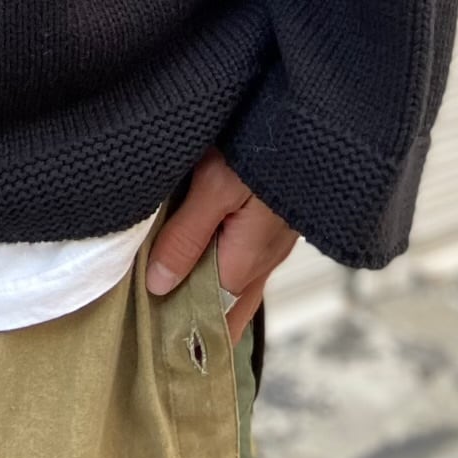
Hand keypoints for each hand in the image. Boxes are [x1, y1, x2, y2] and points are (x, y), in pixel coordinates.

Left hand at [146, 148, 298, 342]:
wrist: (311, 120)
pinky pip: (240, 259)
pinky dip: (216, 268)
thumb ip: (187, 236)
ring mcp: (270, 244)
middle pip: (224, 308)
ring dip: (203, 293)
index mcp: (245, 262)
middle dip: (193, 319)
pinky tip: (195, 258)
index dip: (177, 327)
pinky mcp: (270, 224)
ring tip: (166, 296)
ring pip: (232, 284)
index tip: (147, 337)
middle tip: (155, 330)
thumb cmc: (262, 148)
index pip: (206, 315)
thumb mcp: (215, 187)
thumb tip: (158, 286)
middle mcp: (262, 262)